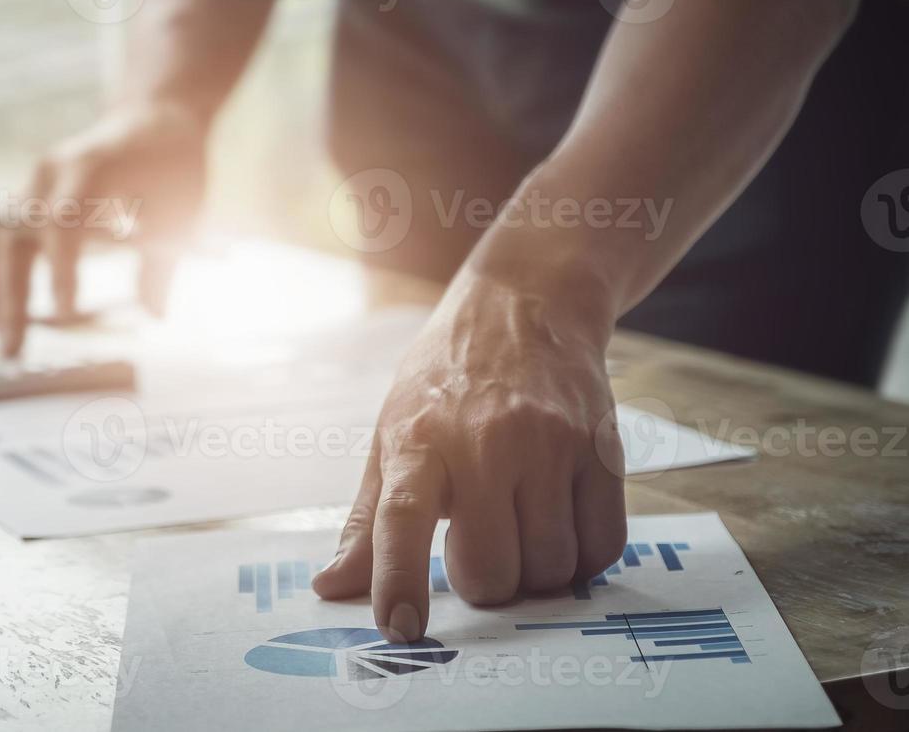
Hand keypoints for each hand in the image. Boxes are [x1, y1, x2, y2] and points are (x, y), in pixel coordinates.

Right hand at [0, 98, 206, 354]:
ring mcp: (30, 185)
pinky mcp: (22, 199)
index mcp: (88, 167)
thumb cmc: (172, 169)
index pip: (61, 222)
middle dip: (10, 296)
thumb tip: (155, 312)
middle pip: (12, 236)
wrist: (154, 123)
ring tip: (2, 337)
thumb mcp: (183, 213)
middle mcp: (48, 174)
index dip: (59, 270)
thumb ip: (163, 262)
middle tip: (13, 350)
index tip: (65, 315)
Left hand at [311, 267, 626, 640]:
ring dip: (534, 575)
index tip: (400, 627)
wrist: (525, 304)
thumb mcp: (392, 433)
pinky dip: (581, 559)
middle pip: (490, 568)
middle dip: (484, 583)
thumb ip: (368, 520)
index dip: (398, 580)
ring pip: (550, 567)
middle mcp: (484, 442)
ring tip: (518, 533)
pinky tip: (559, 529)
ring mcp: (549, 445)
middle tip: (477, 552)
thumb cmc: (446, 382)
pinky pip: (601, 546)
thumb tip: (331, 588)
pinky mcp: (600, 449)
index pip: (400, 520)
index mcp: (418, 440)